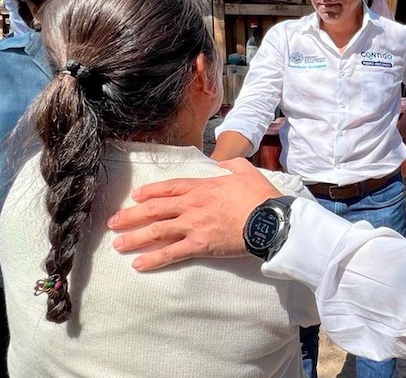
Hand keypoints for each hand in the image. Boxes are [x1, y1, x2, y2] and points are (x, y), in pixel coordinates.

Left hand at [108, 158, 280, 270]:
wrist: (267, 219)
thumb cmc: (259, 195)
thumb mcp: (246, 171)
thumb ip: (232, 165)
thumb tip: (222, 164)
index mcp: (202, 186)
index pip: (169, 187)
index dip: (150, 191)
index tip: (135, 196)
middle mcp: (192, 205)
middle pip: (155, 209)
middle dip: (131, 215)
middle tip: (114, 222)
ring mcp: (193, 225)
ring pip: (157, 231)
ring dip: (135, 238)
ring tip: (119, 244)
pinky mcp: (199, 245)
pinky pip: (171, 253)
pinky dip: (153, 260)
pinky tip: (139, 265)